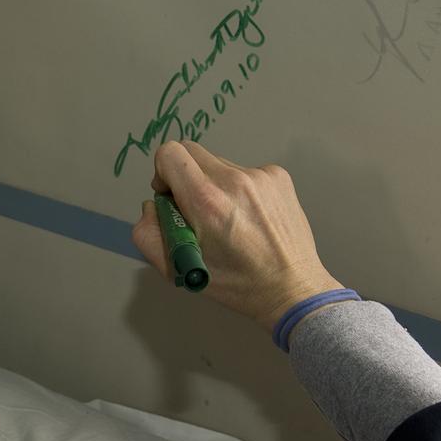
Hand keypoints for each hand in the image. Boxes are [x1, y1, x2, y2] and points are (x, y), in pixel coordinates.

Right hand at [130, 141, 342, 331]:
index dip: (163, 173)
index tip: (171, 196)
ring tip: (230, 220)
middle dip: (185, 177)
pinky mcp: (279, 176)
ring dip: (214, 185)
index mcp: (206, 200)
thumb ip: (148, 233)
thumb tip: (153, 205)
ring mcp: (261, 175)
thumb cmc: (236, 285)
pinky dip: (239, 190)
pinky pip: (245, 171)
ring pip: (219, 164)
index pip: (169, 153)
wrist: (292, 288)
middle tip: (196, 210)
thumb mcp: (178, 270)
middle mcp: (234, 179)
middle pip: (192, 152)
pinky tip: (250, 218)